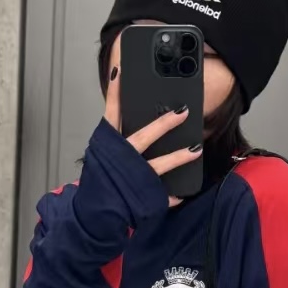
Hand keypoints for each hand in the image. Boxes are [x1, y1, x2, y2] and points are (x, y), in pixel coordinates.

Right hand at [104, 33, 199, 208]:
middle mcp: (120, 161)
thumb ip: (117, 138)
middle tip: (183, 111)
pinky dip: (172, 195)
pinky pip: (161, 196)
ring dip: (178, 157)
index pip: (111, 114)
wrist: (91, 215)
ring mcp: (132, 180)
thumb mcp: (103, 155)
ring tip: (196, 149)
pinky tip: (183, 193)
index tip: (121, 72)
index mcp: (108, 146)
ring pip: (158, 166)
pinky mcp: (142, 197)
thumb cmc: (99, 182)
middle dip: (163, 124)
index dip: (115, 93)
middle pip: (143, 137)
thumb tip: (132, 119)